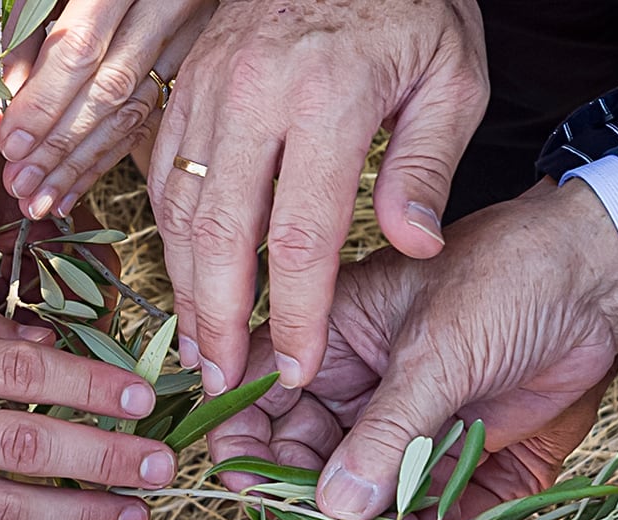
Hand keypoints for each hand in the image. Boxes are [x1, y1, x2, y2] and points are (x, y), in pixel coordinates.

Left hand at [0, 0, 216, 221]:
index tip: (9, 143)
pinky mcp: (193, 59)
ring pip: (134, 110)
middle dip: (60, 145)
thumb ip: (22, 44)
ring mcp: (185, 34)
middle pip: (109, 88)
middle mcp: (163, 6)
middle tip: (22, 185)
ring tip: (43, 198)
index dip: (42, 102)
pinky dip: (109, 155)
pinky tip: (76, 187)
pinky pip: (149, 116)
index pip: (78, 49)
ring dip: (84, 163)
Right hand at [147, 0, 488, 393]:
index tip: (299, 370)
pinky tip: (186, 278)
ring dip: (184, 286)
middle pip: (217, 233)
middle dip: (218, 320)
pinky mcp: (189, 80)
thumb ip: (426, 166)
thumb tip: (412, 247)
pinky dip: (170, 233)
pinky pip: (164, 169)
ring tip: (200, 349)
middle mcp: (254, 92)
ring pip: (179, 206)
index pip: (298, 237)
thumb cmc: (415, 5)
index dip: (294, 315)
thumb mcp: (453, 78)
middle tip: (224, 384)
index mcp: (327, 98)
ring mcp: (210, 84)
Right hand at [206, 180, 617, 519]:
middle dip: (307, 498)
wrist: (602, 285)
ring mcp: (406, 429)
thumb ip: (387, 431)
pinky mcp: (456, 462)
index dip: (245, 441)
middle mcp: (358, 390)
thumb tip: (332, 503)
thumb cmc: (510, 279)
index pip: (260, 393)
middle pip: (302, 458)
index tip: (249, 484)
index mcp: (332, 338)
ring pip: (361, 495)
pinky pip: (425, 511)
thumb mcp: (437, 351)